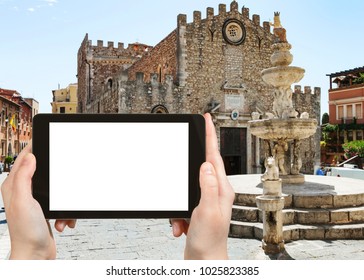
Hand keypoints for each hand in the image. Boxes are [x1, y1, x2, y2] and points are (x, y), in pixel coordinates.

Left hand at [1, 144, 75, 258]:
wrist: (36, 255)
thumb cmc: (26, 232)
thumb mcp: (24, 201)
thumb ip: (24, 177)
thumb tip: (30, 157)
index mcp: (14, 186)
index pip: (23, 159)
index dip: (34, 148)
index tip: (45, 140)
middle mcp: (24, 192)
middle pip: (44, 171)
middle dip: (57, 179)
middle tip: (61, 183)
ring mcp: (36, 201)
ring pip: (57, 188)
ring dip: (63, 202)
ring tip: (60, 215)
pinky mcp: (47, 210)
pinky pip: (62, 203)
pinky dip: (65, 212)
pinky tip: (62, 221)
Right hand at [171, 113, 234, 258]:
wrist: (204, 260)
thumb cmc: (209, 241)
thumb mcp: (207, 211)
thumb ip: (207, 187)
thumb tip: (206, 165)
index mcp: (222, 189)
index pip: (214, 157)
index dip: (211, 136)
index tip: (207, 119)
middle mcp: (216, 192)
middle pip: (202, 166)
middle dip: (190, 162)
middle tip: (189, 147)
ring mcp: (207, 200)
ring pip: (188, 186)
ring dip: (179, 203)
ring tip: (181, 222)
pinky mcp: (197, 208)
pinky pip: (182, 202)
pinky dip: (177, 214)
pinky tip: (179, 226)